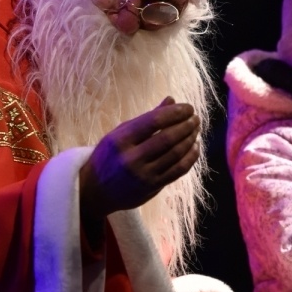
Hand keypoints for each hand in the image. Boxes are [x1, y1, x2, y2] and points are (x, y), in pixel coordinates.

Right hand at [79, 97, 199, 218]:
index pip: (154, 121)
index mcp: (120, 140)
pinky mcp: (153, 188)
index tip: (188, 107)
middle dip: (186, 125)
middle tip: (195, 118)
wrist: (96, 191)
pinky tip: (195, 147)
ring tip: (195, 129)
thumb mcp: (120, 134)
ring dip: (190, 139)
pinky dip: (190, 157)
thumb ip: (147, 119)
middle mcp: (131, 158)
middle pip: (168, 138)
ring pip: (176, 154)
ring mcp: (143, 175)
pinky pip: (178, 170)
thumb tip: (172, 100)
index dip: (175, 112)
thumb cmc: (109, 156)